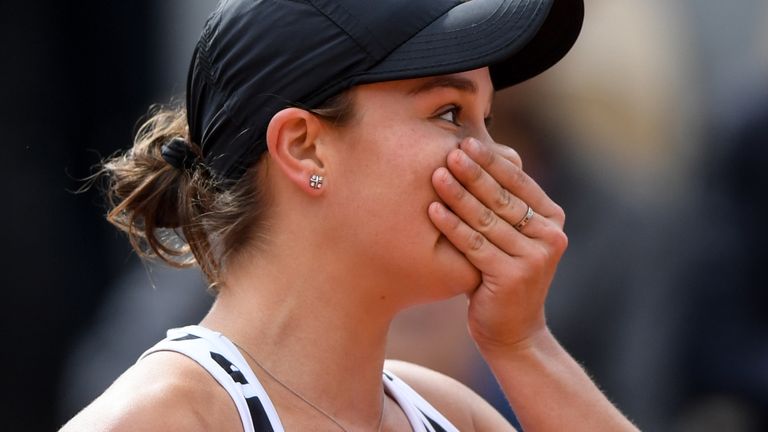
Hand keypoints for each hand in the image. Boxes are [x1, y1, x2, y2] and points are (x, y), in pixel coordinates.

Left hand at [428, 137, 567, 351]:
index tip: (465, 140)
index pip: (519, 181)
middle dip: (473, 172)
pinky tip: (432, 210)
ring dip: (459, 194)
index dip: (491, 160)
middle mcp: (551, 236)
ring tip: (436, 174)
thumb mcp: (510, 237)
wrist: (512, 331)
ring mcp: (535, 258)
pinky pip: (475, 245)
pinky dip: (451, 226)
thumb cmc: (501, 276)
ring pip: (487, 219)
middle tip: (449, 150)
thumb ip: (502, 204)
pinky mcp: (514, 277)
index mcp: (552, 220)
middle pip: (502, 197)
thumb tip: (475, 156)